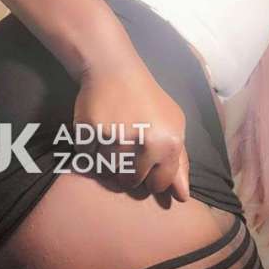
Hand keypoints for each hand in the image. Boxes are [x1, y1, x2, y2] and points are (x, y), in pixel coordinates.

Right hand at [72, 65, 189, 200]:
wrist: (114, 71)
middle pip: (131, 182)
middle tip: (127, 149)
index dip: (151, 178)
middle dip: (128, 171)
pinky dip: (89, 151)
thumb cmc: (148, 100)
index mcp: (168, 144)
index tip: (146, 165)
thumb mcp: (173, 126)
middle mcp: (143, 144)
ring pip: (107, 173)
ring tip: (112, 139)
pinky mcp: (89, 134)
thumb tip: (182, 197)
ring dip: (107, 161)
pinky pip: (86, 159)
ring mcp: (114, 139)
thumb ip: (180, 162)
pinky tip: (97, 133)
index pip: (158, 184)